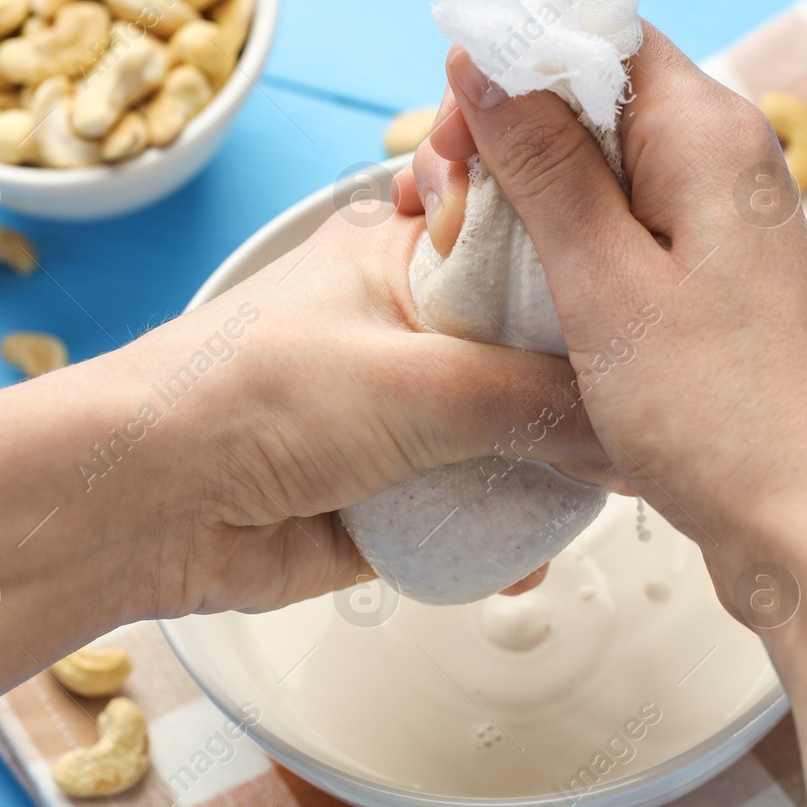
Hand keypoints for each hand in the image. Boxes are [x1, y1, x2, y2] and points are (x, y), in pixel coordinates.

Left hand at [121, 212, 611, 615]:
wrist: (141, 509)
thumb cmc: (245, 397)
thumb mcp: (415, 381)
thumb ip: (534, 402)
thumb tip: (634, 433)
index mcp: (408, 257)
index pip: (533, 245)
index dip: (596, 272)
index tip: (665, 306)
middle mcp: (413, 331)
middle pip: (535, 354)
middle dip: (588, 393)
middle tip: (655, 421)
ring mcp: (404, 416)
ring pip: (513, 439)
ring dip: (551, 475)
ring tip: (604, 499)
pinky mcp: (394, 495)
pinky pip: (475, 514)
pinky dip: (505, 539)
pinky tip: (529, 561)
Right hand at [396, 25, 806, 806]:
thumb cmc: (717, 413)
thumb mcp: (603, 280)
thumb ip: (542, 162)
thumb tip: (485, 57)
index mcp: (710, 134)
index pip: (601, 38)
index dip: (514, 66)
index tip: (452, 135)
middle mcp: (730, 163)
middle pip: (599, 103)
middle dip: (513, 140)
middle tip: (448, 207)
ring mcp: (728, 225)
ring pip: (609, 173)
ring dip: (537, 203)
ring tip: (476, 259)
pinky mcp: (719, 281)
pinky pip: (633, 233)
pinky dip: (576, 252)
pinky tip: (532, 299)